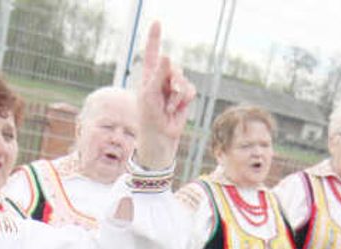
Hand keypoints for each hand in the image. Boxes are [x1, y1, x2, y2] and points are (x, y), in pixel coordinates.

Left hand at [135, 21, 195, 170]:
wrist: (161, 135)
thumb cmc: (149, 116)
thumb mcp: (150, 94)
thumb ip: (159, 75)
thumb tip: (167, 55)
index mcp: (149, 74)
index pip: (152, 52)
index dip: (155, 36)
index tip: (157, 21)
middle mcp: (162, 77)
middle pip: (173, 67)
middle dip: (171, 80)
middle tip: (163, 97)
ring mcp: (174, 86)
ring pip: (183, 79)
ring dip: (177, 95)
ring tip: (168, 107)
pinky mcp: (185, 95)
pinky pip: (191, 90)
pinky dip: (184, 100)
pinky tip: (176, 109)